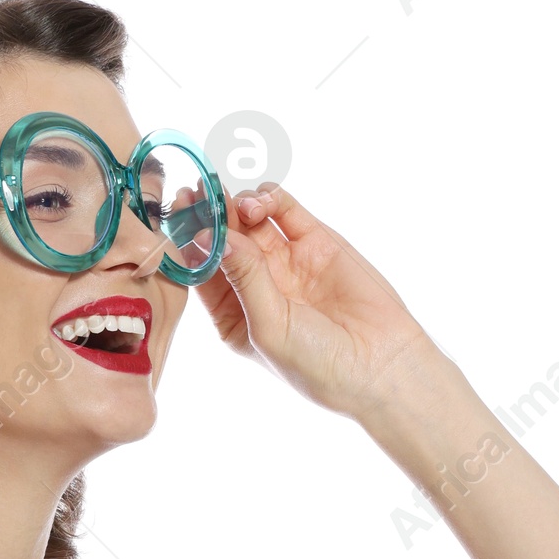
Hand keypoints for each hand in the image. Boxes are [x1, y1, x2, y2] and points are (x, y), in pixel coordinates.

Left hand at [193, 182, 441, 421]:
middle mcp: (256, 287)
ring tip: (236, 205)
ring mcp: (286, 262)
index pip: (202, 273)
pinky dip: (270, 198)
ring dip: (238, 207)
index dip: (189, 245)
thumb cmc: (318, 364)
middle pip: (224, 242)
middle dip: (210, 217)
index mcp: (234, 317)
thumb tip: (218, 236)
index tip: (178, 220)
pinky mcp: (316, 243)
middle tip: (197, 194)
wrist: (381, 365)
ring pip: (252, 222)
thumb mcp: (270, 327)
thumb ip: (245, 279)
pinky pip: (286, 211)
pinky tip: (260, 200)